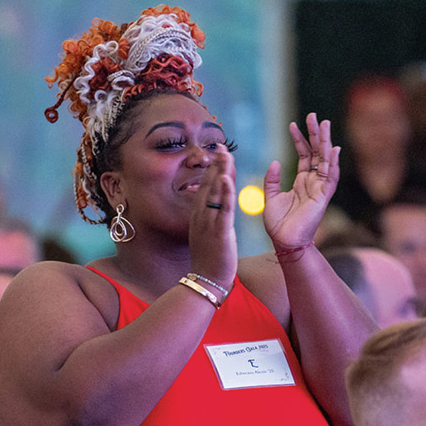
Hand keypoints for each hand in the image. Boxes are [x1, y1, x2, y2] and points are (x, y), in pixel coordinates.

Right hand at [188, 144, 237, 292]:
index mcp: (199, 216)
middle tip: (221, 145)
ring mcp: (209, 223)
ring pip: (214, 192)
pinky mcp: (219, 231)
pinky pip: (222, 209)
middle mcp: (201, 216)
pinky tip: (226, 178)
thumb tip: (219, 206)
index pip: (206, 186)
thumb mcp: (208, 234)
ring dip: (219, 172)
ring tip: (224, 154)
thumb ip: (213, 217)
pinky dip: (224, 192)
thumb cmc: (209, 260)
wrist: (205, 281)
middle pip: (208, 184)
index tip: (218, 153)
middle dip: (215, 164)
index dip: (212, 169)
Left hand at [262, 113, 340, 252]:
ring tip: (324, 124)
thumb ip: (272, 179)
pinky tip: (333, 149)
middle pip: (317, 153)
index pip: (304, 155)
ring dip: (325, 142)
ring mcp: (319, 188)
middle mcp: (313, 182)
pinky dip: (332, 163)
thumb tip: (275, 162)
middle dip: (316, 134)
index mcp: (301, 181)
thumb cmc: (278, 223)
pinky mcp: (323, 197)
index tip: (292, 124)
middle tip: (314, 116)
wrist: (284, 241)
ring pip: (325, 160)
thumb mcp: (270, 196)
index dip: (299, 140)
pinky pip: (330, 177)